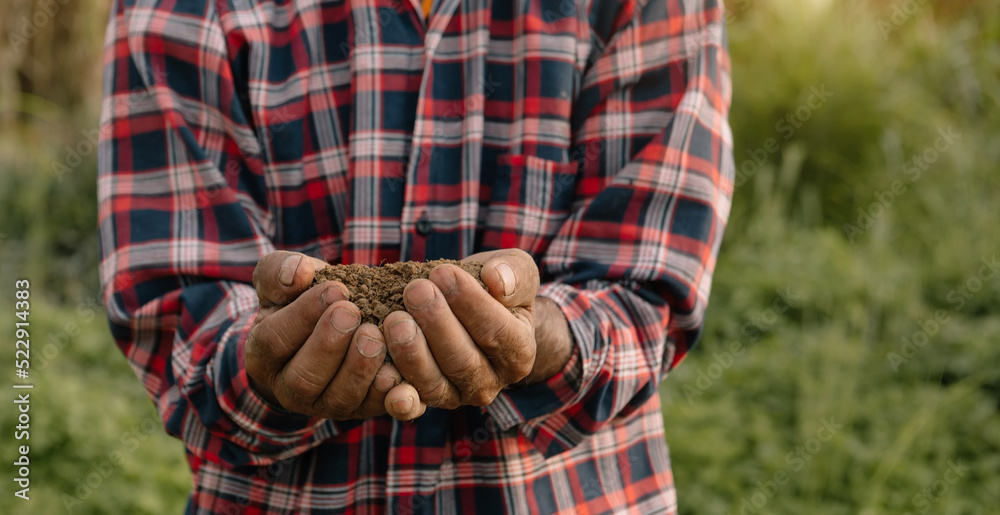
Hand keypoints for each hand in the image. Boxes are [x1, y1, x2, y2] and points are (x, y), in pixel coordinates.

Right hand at [244, 251, 401, 418]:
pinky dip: (386, 395)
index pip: (275, 340)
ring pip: (339, 399)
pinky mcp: (361, 410)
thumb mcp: (282, 281)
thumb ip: (281, 271)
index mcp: (264, 355)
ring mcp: (327, 404)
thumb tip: (298, 272)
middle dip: (328, 345)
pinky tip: (396, 372)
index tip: (335, 289)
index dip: (303, 315)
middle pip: (303, 379)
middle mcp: (291, 389)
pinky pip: (373, 408)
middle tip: (351, 313)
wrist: (331, 325)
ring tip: (374, 337)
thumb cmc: (302, 300)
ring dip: (359, 369)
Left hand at [382, 249, 572, 419]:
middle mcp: (490, 383)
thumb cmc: (493, 287)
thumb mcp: (515, 271)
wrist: (472, 310)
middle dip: (436, 324)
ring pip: (434, 384)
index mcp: (519, 352)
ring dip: (411, 353)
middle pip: (462, 361)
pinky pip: (411, 403)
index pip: (496, 332)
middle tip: (414, 290)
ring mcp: (457, 396)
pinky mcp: (427, 401)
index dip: (469, 303)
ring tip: (394, 319)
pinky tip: (381, 371)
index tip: (443, 272)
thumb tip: (498, 280)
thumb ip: (515, 273)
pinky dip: (396, 392)